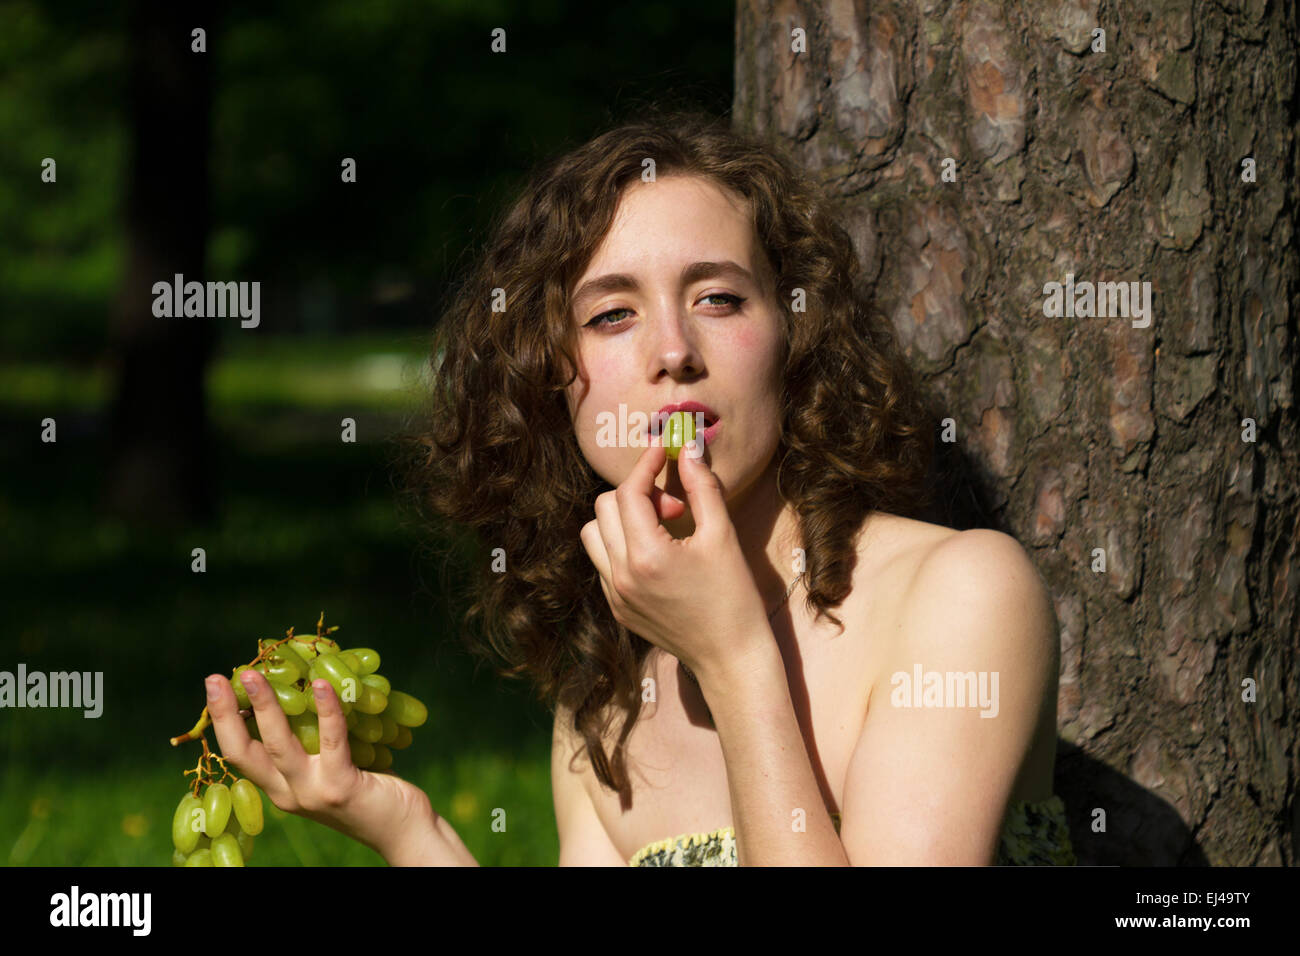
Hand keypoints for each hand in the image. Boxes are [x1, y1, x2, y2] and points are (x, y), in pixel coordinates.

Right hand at [205, 669, 432, 862]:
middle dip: (226, 714)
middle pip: (244, 753)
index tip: (213, 687)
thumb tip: (306, 685)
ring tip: (253, 675)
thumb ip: (313, 742)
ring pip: (278, 746)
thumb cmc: (370, 790)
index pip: (240, 755)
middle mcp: (289, 794)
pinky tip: (322, 685)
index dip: (223, 722)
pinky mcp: (341, 788)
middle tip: (215, 678)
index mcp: (281, 788)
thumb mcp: (330, 767)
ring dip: (265, 707)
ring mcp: (312, 793)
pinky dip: (326, 711)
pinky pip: (331, 742)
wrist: (402, 830)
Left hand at [579, 437, 771, 680]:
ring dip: (621, 519)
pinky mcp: (617, 609)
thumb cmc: (734, 597)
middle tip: (675, 507)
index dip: (646, 464)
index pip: (629, 492)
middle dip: (638, 494)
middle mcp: (620, 576)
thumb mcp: (723, 536)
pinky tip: (657, 555)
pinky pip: (603, 562)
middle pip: (604, 508)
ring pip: (594, 534)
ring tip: (661, 530)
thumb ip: (701, 487)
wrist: (730, 657)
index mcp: (646, 556)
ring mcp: (614, 595)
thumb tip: (687, 447)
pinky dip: (622, 546)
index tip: (664, 451)